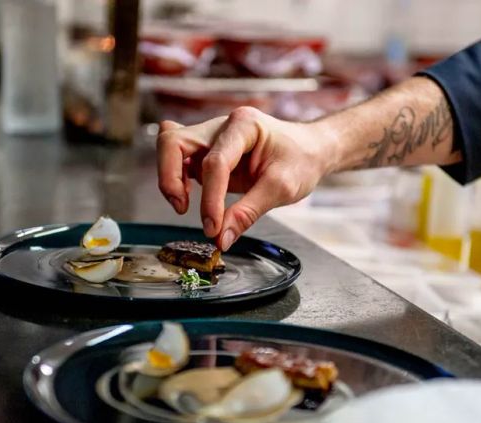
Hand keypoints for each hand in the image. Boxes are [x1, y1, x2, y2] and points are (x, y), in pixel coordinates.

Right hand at [157, 106, 333, 250]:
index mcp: (244, 125)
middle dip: (170, 177)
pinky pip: (179, 159)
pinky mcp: (206, 151)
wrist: (310, 150)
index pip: (215, 162)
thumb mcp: (282, 189)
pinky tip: (187, 197)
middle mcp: (222, 125)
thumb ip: (248, 213)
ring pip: (171, 147)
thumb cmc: (301, 161)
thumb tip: (221, 239)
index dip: (210, 199)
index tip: (212, 228)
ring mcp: (211, 136)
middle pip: (175, 141)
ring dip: (170, 177)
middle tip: (182, 207)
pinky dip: (176, 178)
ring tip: (183, 205)